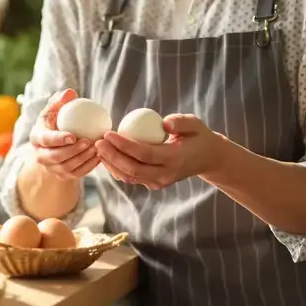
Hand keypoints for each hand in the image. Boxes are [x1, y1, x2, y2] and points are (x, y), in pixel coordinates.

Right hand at [29, 89, 99, 180]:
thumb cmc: (56, 121)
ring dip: (83, 159)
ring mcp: (51, 168)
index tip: (73, 136)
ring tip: (97, 149)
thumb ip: (60, 101)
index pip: (45, 140)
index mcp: (36, 138)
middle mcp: (40, 156)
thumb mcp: (54, 109)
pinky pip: (76, 174)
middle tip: (89, 142)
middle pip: (56, 157)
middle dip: (73, 151)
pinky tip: (99, 157)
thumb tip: (70, 92)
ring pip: (67, 167)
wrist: (54, 143)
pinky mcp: (62, 176)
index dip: (58, 140)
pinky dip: (88, 166)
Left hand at [95, 113, 229, 189]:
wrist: (208, 158)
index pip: (144, 154)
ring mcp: (159, 182)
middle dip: (112, 156)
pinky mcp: (154, 183)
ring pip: (129, 177)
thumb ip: (181, 122)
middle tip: (98, 141)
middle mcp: (165, 174)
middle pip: (132, 169)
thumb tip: (163, 123)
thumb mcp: (195, 124)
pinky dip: (117, 168)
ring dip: (111, 164)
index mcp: (175, 159)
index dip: (124, 145)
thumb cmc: (199, 136)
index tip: (109, 133)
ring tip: (98, 148)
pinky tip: (107, 156)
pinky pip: (132, 178)